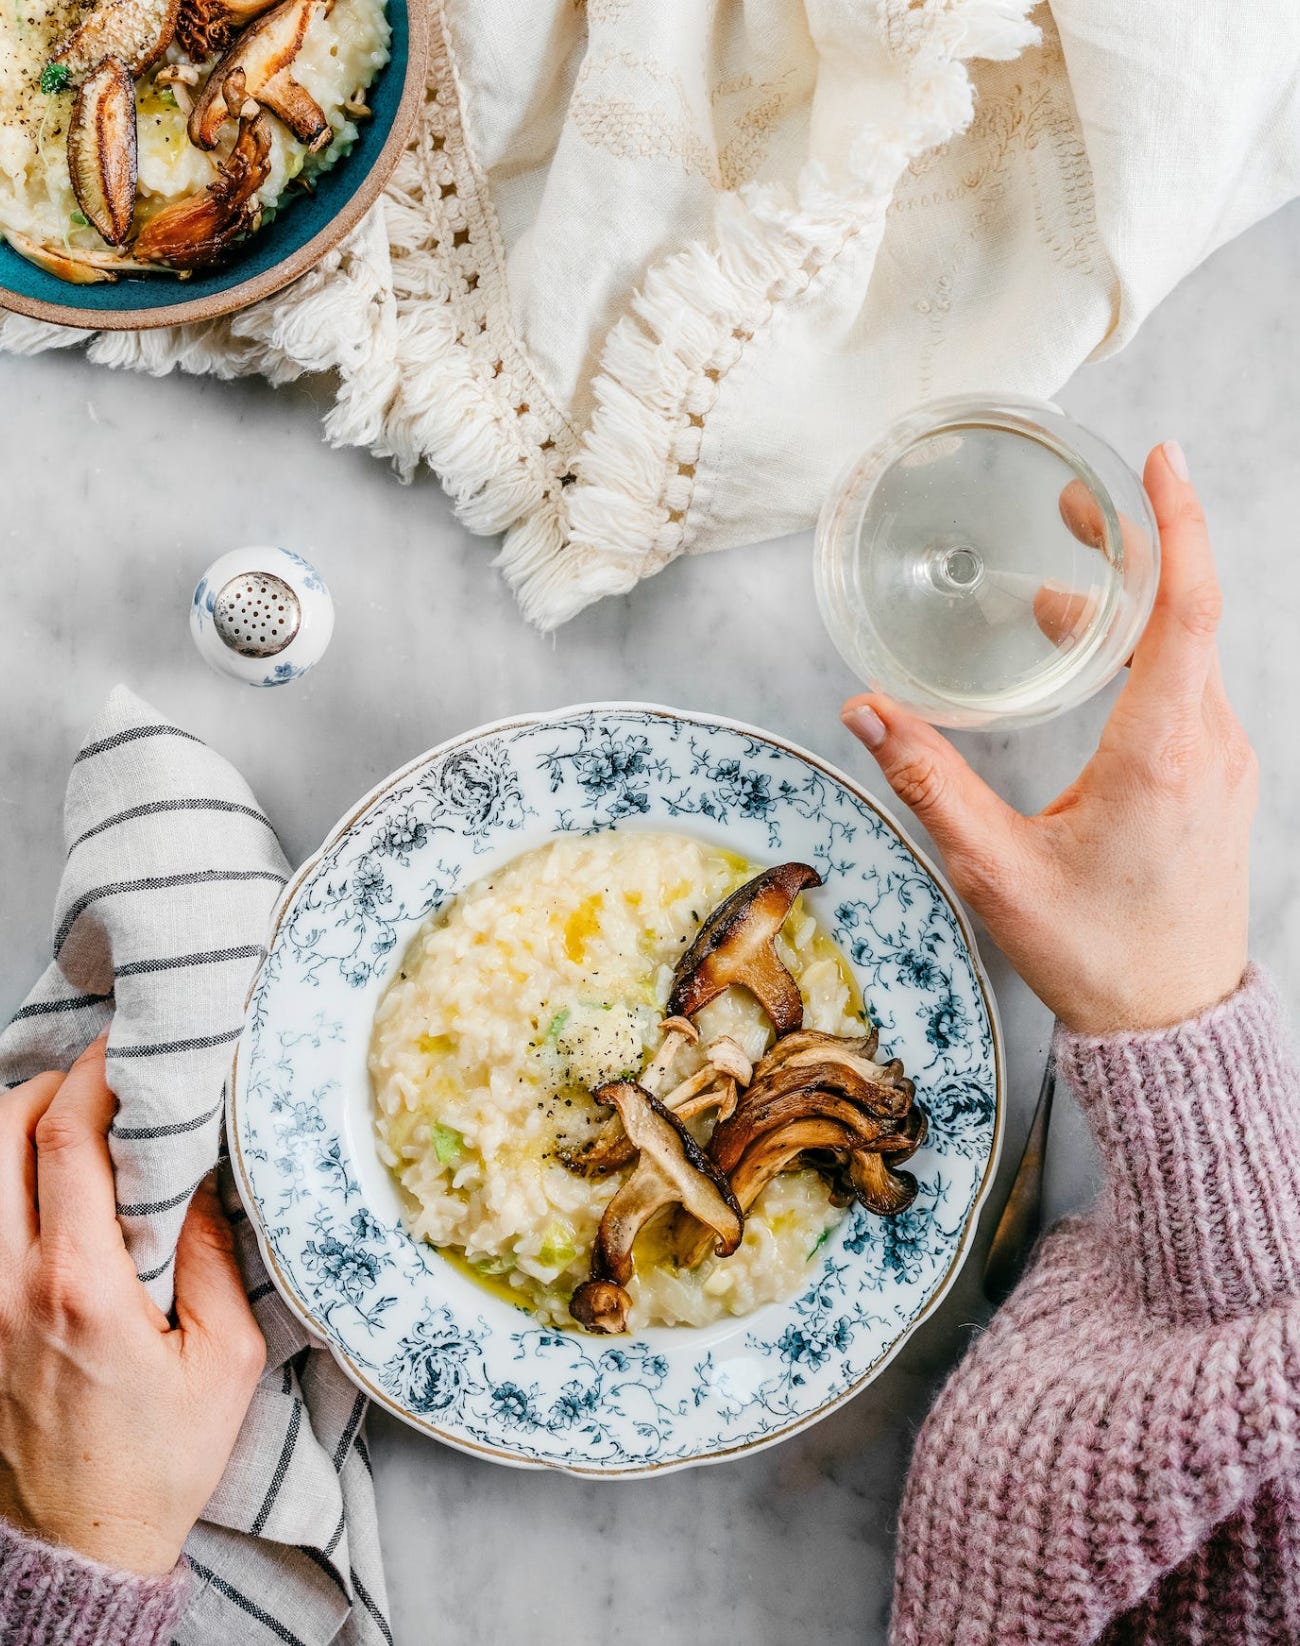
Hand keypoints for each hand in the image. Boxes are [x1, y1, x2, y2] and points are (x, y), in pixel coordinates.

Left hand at [0, 1039, 264, 1574]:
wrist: (81, 1543)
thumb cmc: (160, 1459)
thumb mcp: (226, 1360)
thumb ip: (214, 1257)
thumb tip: (202, 1178)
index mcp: (80, 1284)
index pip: (70, 1136)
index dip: (98, 1071)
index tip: (131, 1046)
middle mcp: (11, 1282)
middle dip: (50, 1083)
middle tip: (101, 1080)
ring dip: (16, 1127)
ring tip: (70, 1124)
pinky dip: (2, 1182)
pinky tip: (42, 1187)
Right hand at [842, 442, 1255, 1034]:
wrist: (1173, 1024)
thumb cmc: (1094, 953)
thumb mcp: (996, 868)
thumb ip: (930, 780)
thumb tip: (866, 709)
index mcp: (1162, 751)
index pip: (1187, 606)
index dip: (1175, 524)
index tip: (1158, 461)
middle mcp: (1209, 744)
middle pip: (1186, 612)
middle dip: (1134, 549)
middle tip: (1075, 506)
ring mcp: (1223, 762)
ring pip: (1188, 654)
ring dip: (1130, 612)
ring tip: (1059, 595)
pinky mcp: (1218, 782)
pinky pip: (1192, 691)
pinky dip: (1146, 657)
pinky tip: (1094, 666)